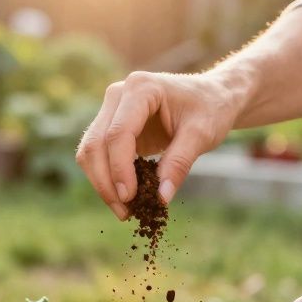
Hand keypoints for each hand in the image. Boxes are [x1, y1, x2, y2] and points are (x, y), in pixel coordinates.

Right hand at [75, 71, 243, 219]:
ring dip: (101, 183)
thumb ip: (179, 163)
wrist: (212, 96)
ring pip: (89, 151)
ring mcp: (111, 109)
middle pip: (96, 143)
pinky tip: (124, 198)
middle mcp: (118, 95)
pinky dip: (106, 178)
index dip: (119, 169)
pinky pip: (98, 155)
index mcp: (141, 88)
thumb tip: (161, 198)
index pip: (118, 133)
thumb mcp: (202, 135)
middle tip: (125, 213)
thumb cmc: (210, 109)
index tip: (129, 198)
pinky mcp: (111, 125)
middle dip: (105, 182)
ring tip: (124, 210)